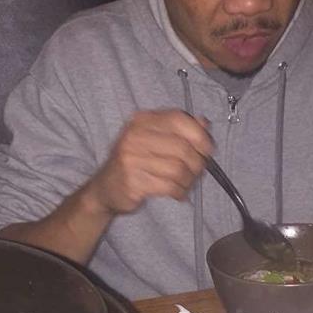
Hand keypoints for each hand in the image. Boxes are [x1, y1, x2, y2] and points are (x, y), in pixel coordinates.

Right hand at [88, 110, 212, 215]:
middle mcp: (134, 136)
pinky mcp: (133, 182)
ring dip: (189, 180)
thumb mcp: (153, 138)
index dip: (199, 135)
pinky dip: (180, 191)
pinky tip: (178, 193)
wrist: (105, 189)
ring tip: (186, 183)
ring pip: (178, 169)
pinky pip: (169, 186)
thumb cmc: (135, 161)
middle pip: (182, 148)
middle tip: (197, 171)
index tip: (207, 149)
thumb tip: (204, 123)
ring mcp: (131, 159)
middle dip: (197, 163)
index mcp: (142, 120)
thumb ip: (179, 129)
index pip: (178, 119)